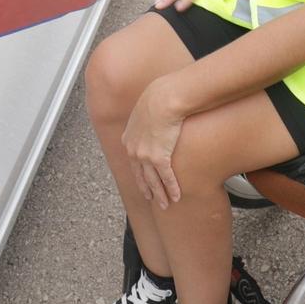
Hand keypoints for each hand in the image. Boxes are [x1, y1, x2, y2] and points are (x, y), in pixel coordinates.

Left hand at [123, 81, 185, 207]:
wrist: (163, 99)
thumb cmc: (158, 99)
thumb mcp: (144, 110)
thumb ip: (144, 119)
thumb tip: (150, 118)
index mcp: (128, 139)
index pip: (133, 163)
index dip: (139, 175)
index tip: (143, 182)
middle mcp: (133, 150)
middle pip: (141, 176)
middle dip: (147, 190)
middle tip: (152, 199)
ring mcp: (145, 156)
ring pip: (153, 181)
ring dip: (160, 195)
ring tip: (165, 204)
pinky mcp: (159, 157)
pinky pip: (166, 178)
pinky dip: (171, 189)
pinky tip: (176, 196)